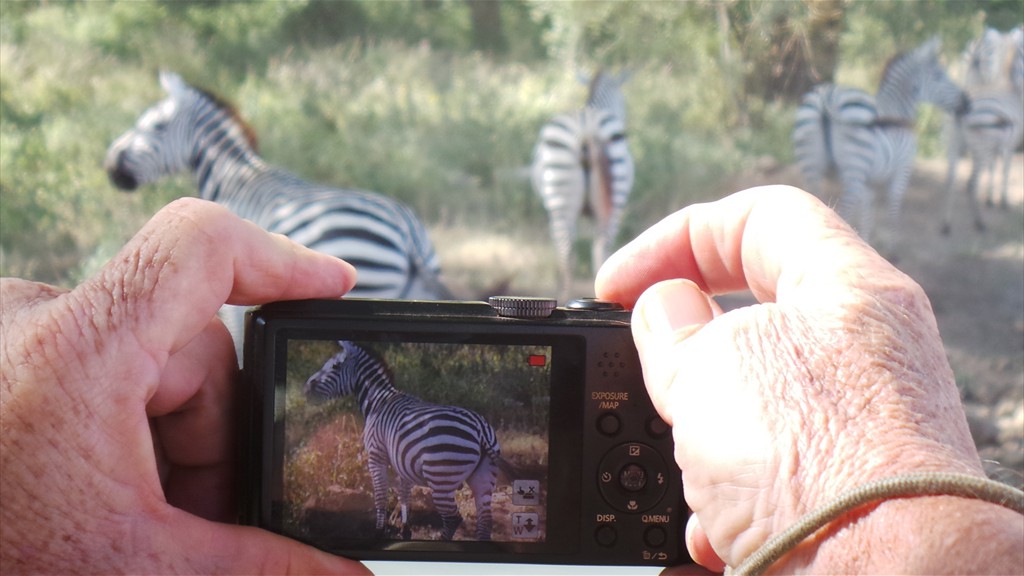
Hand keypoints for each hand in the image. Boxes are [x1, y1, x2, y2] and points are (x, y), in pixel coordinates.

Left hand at [1, 198, 369, 573]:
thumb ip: (258, 569)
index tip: (333, 289)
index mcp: (70, 353)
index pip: (199, 247)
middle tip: (193, 519)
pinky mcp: (1, 357)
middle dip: (210, 434)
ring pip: (148, 359)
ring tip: (138, 519)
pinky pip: (100, 364)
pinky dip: (126, 427)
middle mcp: (31, 321)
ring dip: (169, 440)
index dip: (281, 258)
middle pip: (189, 339)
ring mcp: (11, 337)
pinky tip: (106, 494)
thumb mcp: (134, 568)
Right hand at [596, 187, 1016, 572]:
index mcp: (848, 288)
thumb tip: (660, 310)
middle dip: (684, 358)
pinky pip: (767, 469)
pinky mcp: (844, 486)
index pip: (756, 218)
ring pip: (748, 404)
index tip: (620, 285)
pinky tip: (720, 522)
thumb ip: (670, 325)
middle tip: (648, 375)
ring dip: (701, 439)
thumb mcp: (708, 367)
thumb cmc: (818, 466)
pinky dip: (730, 494)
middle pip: (749, 317)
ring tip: (692, 467)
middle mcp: (865, 350)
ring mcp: (858, 422)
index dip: (673, 240)